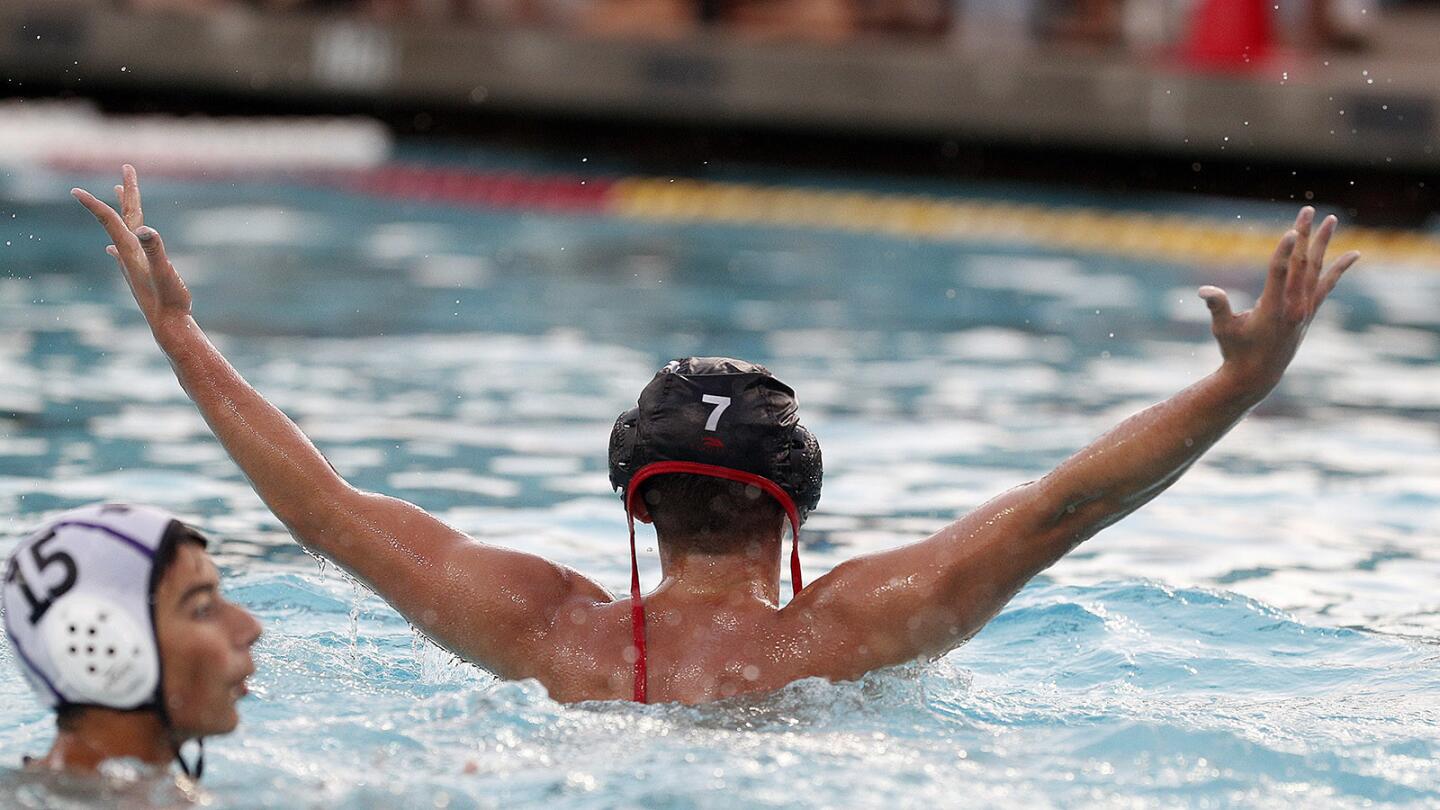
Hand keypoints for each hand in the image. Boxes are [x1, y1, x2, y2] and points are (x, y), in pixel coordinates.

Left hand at [72, 164, 192, 332]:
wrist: (168, 325)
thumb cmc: (169, 299)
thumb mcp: (164, 271)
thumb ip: (155, 249)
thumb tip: (147, 230)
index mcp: (130, 249)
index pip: (109, 220)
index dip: (93, 204)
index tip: (74, 190)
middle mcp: (129, 252)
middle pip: (123, 216)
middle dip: (127, 191)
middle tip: (128, 168)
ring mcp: (134, 262)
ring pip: (125, 228)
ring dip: (123, 209)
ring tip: (118, 192)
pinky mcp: (140, 271)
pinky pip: (126, 248)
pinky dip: (121, 238)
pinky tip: (111, 248)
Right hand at [1198, 206, 1359, 396]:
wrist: (1258, 375)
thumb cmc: (1235, 350)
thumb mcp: (1222, 330)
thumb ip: (1217, 306)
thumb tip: (1205, 290)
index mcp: (1273, 310)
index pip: (1280, 274)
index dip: (1285, 251)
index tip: (1292, 231)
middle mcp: (1295, 307)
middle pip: (1301, 264)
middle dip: (1304, 235)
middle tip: (1307, 210)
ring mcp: (1305, 309)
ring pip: (1316, 269)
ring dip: (1323, 243)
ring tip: (1331, 219)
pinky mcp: (1309, 311)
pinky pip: (1327, 284)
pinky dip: (1339, 268)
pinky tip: (1354, 254)